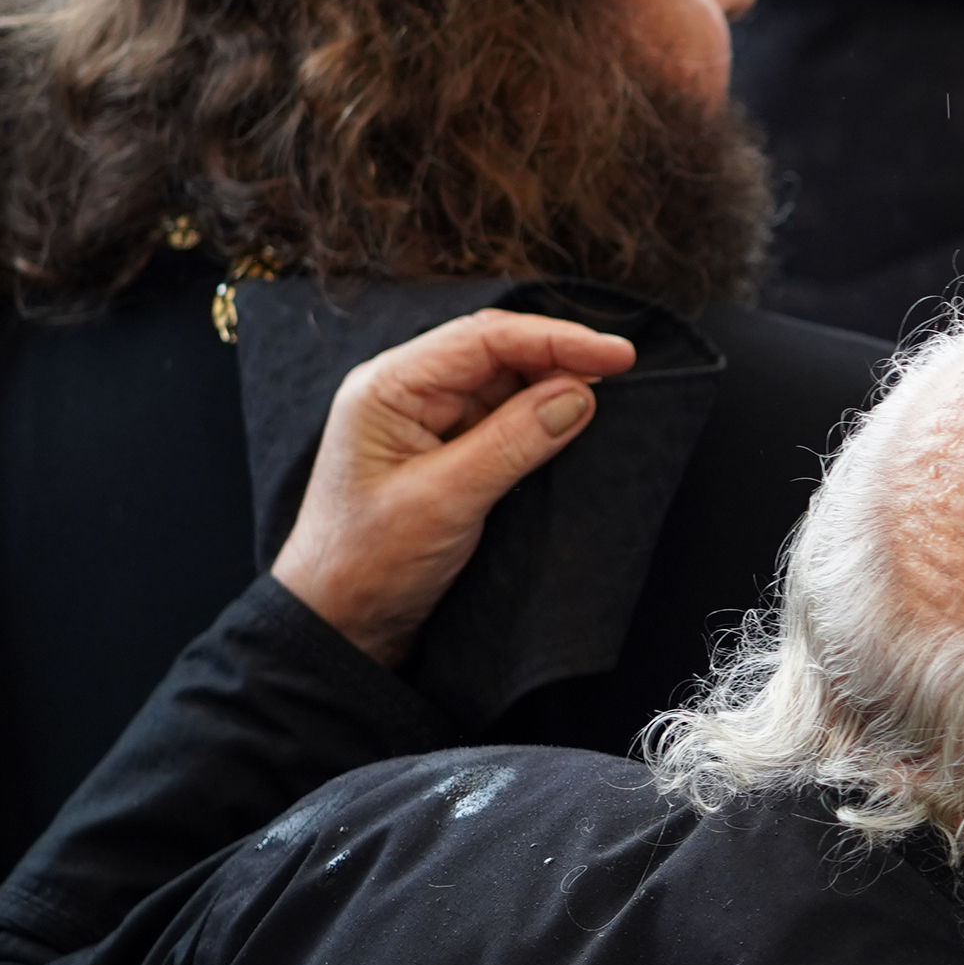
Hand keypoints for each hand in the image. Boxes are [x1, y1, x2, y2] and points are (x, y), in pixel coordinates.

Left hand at [274, 311, 638, 667]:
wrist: (339, 625)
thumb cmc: (365, 564)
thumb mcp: (444, 501)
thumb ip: (513, 442)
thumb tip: (579, 394)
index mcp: (388, 388)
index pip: (483, 340)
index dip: (556, 339)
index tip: (618, 355)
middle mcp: (406, 394)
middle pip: (497, 353)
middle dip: (559, 357)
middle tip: (624, 372)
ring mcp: (426, 423)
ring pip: (505, 385)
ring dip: (553, 389)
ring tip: (605, 402)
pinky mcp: (446, 453)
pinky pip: (503, 420)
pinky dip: (541, 420)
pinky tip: (572, 427)